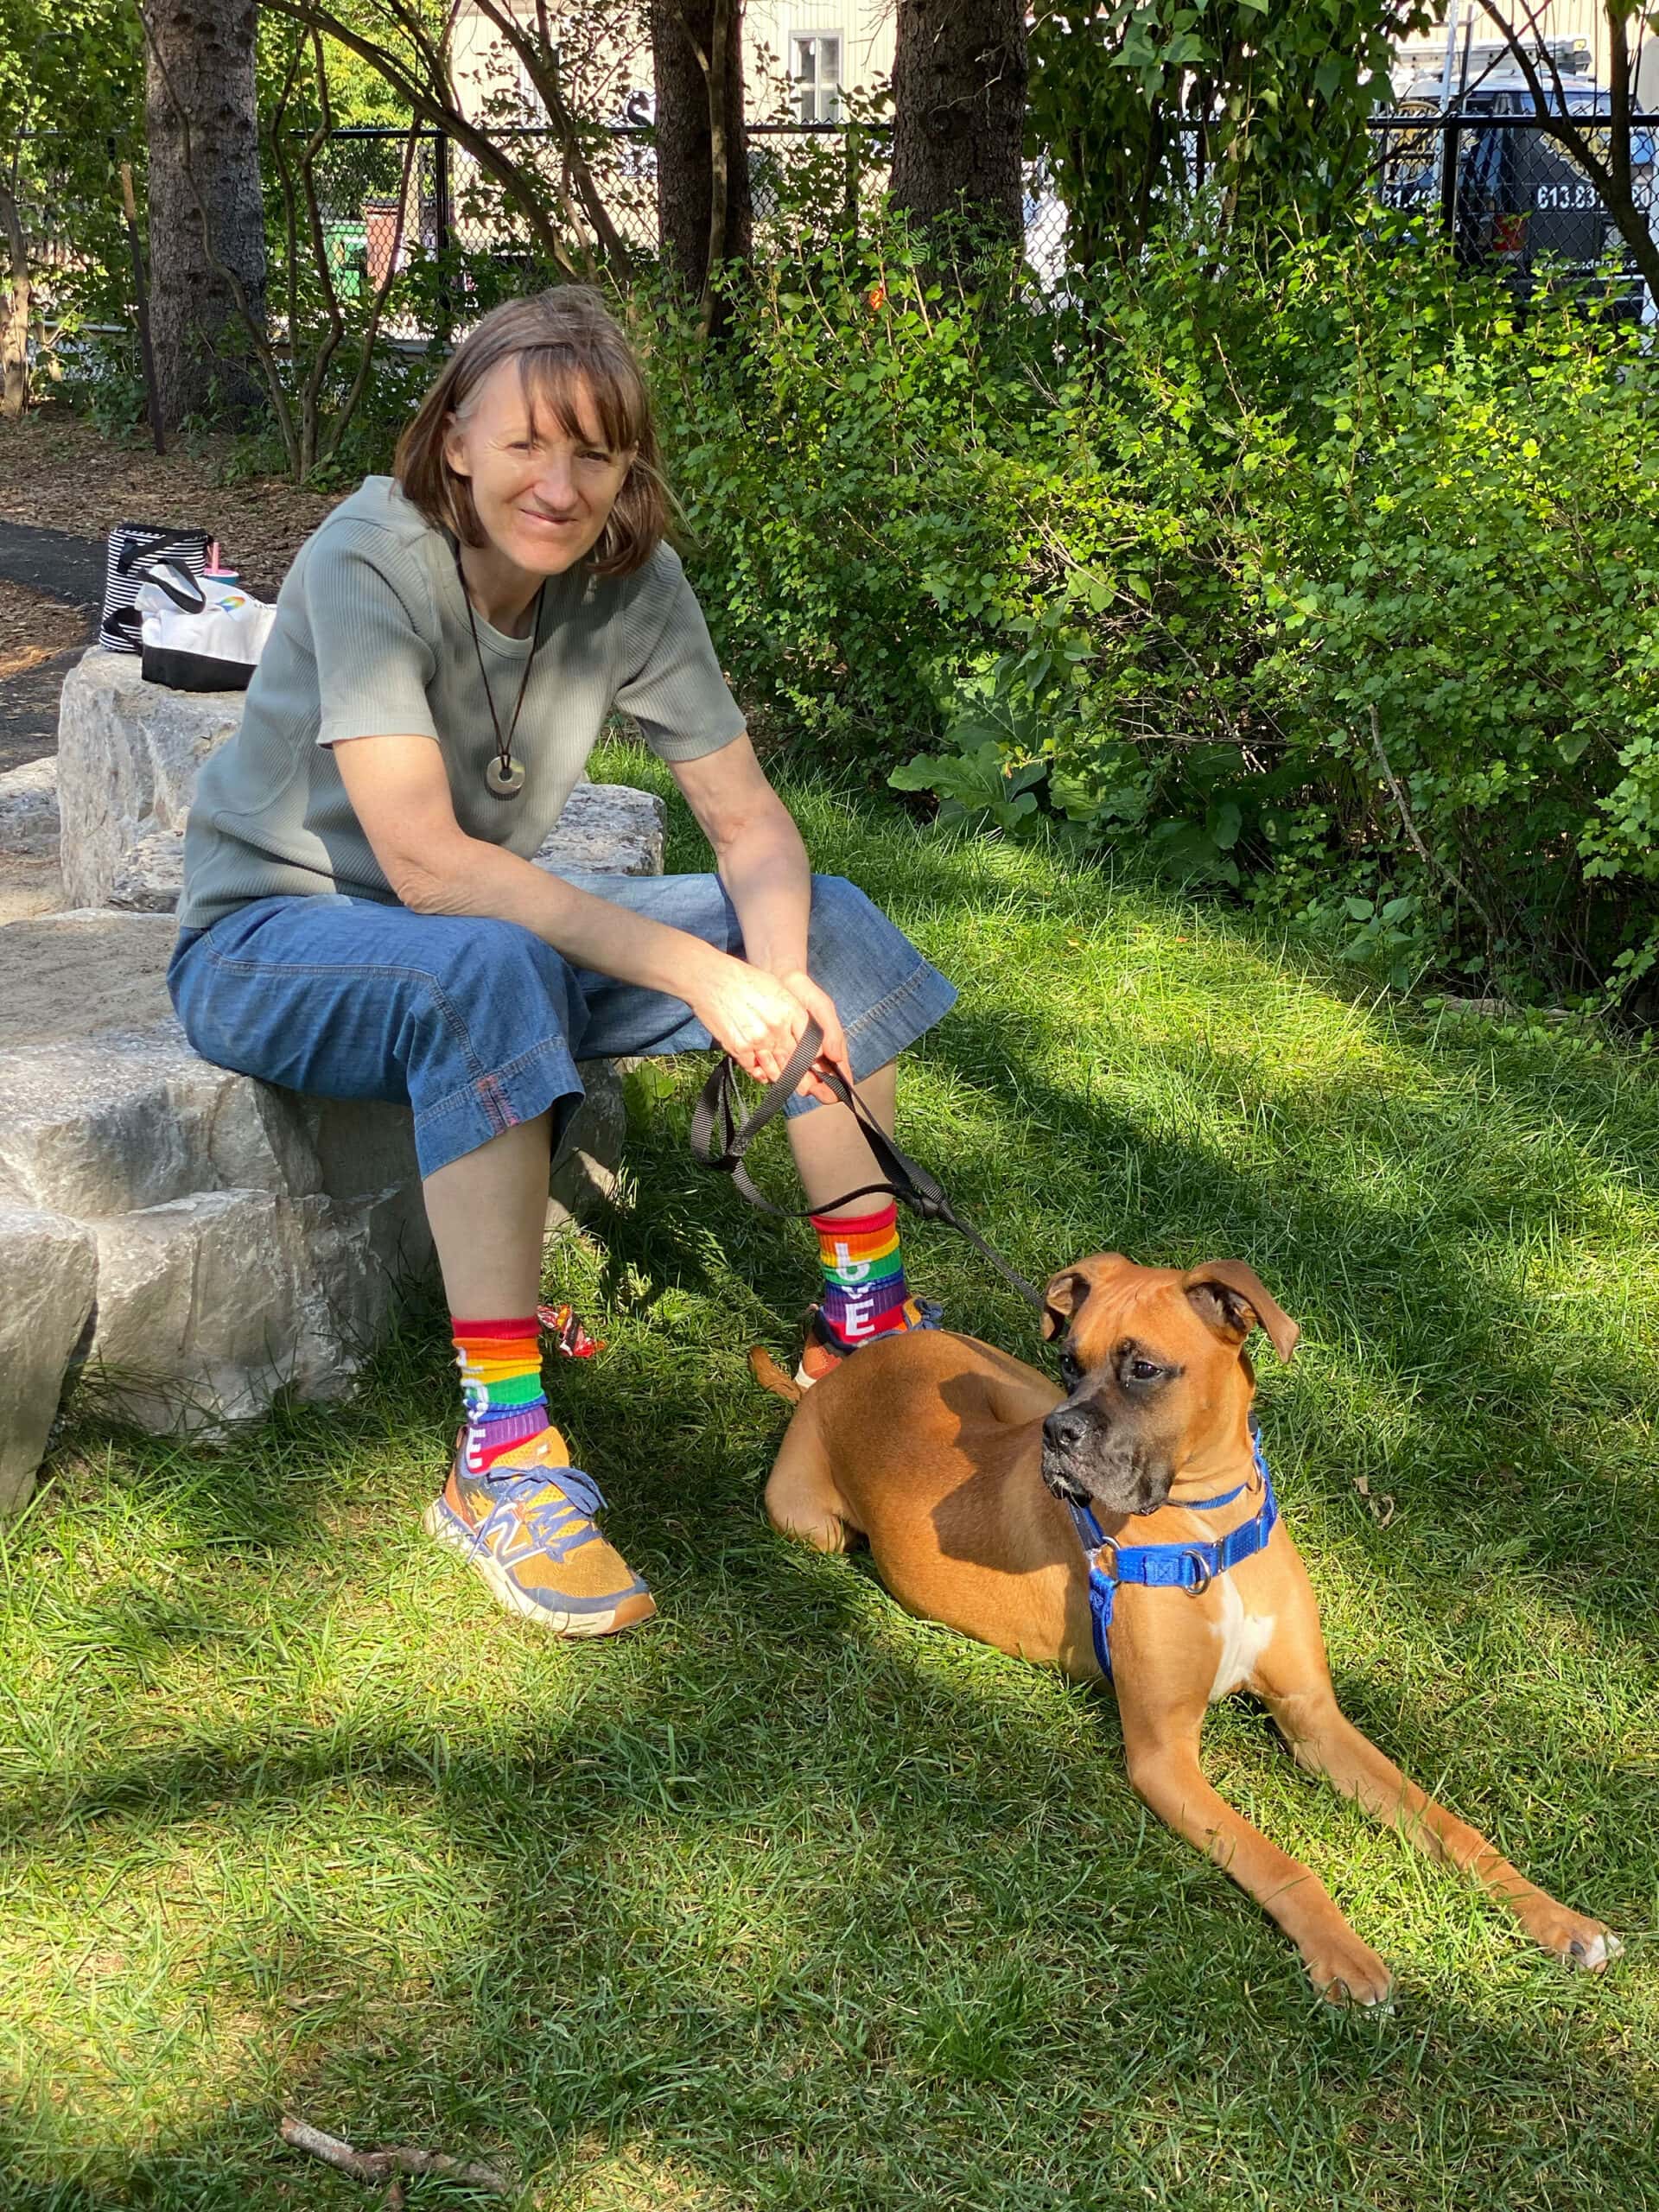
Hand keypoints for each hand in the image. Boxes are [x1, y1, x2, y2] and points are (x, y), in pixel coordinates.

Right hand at [687, 949, 819, 1088]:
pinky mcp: (740, 1048)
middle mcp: (777, 1027)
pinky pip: (755, 1070)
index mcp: (791, 1010)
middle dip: (798, 1072)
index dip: (812, 1057)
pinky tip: (761, 1071)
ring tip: (779, 1075)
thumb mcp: (776, 989)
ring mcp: (759, 1040)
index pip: (812, 1045)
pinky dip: (759, 1073)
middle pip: (795, 1061)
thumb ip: (792, 1013)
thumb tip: (802, 1035)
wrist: (710, 979)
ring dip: (778, 1075)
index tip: (809, 1061)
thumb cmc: (744, 980)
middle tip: (801, 1081)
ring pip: (776, 1070)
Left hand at [767, 967, 851, 1105]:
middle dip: (819, 1089)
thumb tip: (836, 1058)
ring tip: (797, 1084)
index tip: (836, 1094)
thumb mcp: (823, 1008)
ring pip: (801, 1080)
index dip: (840, 1087)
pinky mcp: (779, 1054)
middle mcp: (815, 1056)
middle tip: (813, 1089)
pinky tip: (776, 1076)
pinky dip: (780, 1076)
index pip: (840, 1073)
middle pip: (821, 1082)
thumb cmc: (806, 994)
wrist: (779, 981)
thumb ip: (832, 1032)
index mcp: (831, 1047)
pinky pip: (781, 1071)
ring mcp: (797, 1056)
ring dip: (800, 1086)